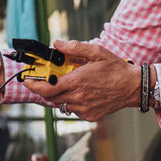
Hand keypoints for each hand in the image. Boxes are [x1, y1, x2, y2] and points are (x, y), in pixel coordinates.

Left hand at [21, 40, 138, 121]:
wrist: (133, 87)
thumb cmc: (116, 68)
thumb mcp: (97, 52)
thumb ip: (74, 48)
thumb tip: (56, 44)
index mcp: (77, 81)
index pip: (46, 88)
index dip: (33, 86)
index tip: (27, 81)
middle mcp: (78, 97)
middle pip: (50, 98)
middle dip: (45, 89)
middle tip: (47, 80)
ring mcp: (84, 109)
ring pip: (61, 104)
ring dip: (60, 95)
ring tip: (69, 84)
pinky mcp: (89, 116)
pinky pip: (73, 110)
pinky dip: (72, 102)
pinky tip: (81, 93)